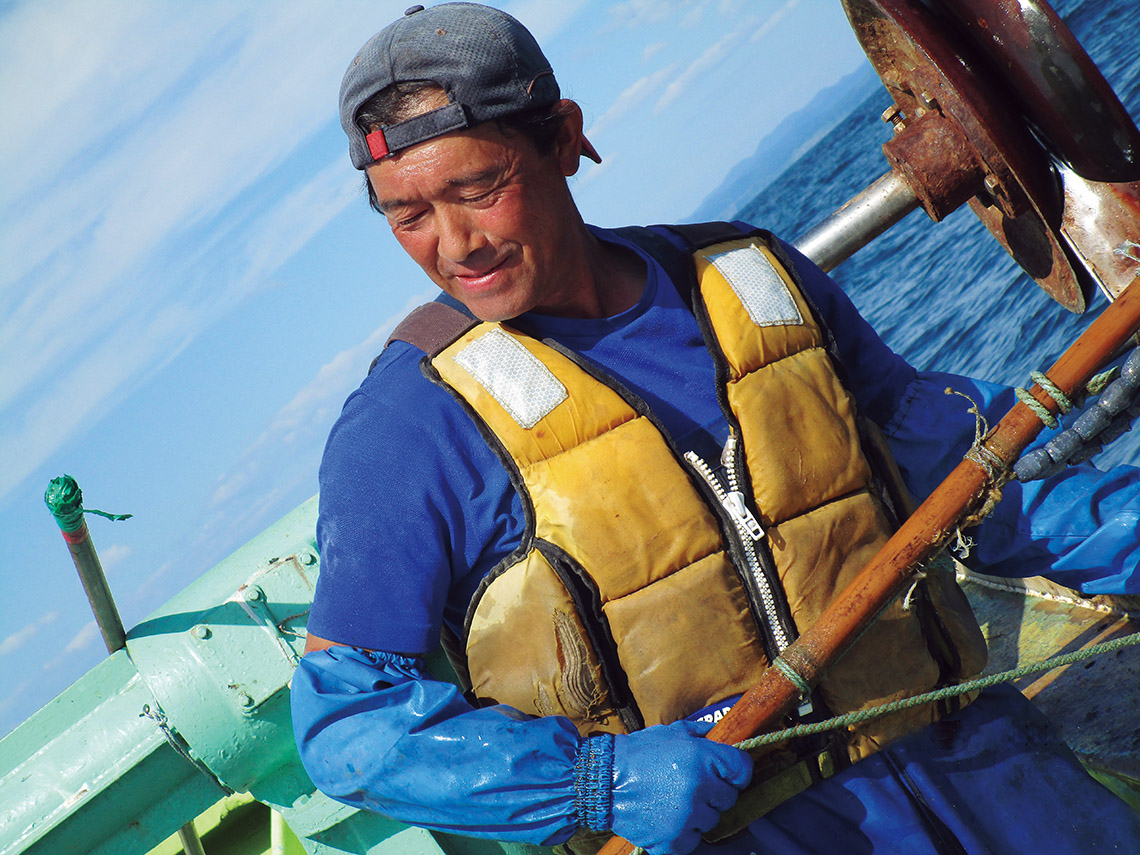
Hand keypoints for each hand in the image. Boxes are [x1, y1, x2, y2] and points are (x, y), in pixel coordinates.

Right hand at [610, 719, 752, 854]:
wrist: (603, 779)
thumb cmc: (637, 754)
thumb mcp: (671, 731)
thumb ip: (700, 732)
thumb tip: (719, 733)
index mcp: (702, 758)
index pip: (742, 770)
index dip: (735, 772)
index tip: (727, 775)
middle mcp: (699, 788)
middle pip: (728, 798)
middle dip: (712, 792)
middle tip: (688, 785)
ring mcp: (687, 817)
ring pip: (710, 820)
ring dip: (697, 813)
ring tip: (671, 800)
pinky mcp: (673, 841)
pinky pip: (693, 840)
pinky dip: (682, 833)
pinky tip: (665, 817)